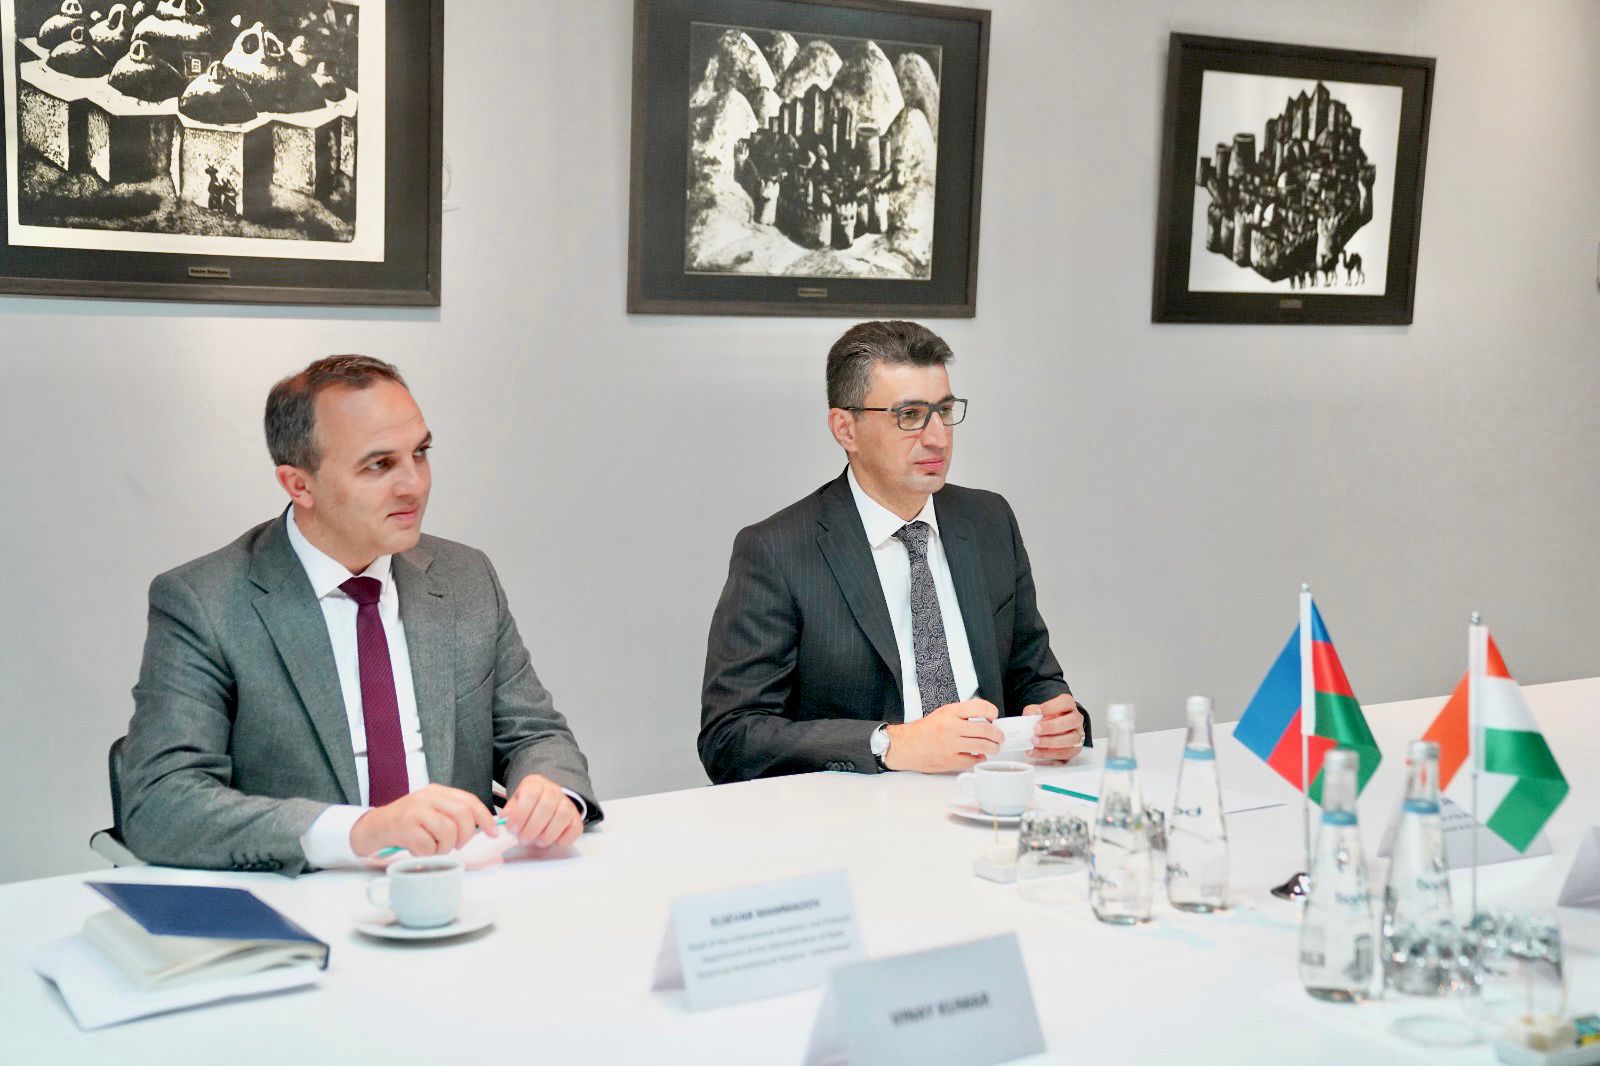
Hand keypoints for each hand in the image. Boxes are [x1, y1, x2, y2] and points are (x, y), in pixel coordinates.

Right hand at [349, 784, 498, 857]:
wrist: (374, 826)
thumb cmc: (408, 822)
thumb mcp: (431, 810)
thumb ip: (453, 814)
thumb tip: (482, 827)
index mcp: (437, 791)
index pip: (469, 801)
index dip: (485, 818)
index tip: (493, 832)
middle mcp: (427, 797)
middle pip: (462, 817)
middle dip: (464, 836)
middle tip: (456, 845)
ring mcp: (416, 811)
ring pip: (448, 833)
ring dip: (443, 848)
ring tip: (431, 846)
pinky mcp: (405, 827)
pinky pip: (429, 846)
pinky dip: (427, 853)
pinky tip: (417, 848)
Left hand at [501, 775, 582, 849]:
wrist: (548, 798)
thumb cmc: (530, 803)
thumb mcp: (516, 801)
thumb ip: (510, 809)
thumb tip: (505, 817)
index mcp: (536, 784)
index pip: (530, 794)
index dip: (520, 813)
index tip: (512, 828)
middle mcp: (554, 791)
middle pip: (547, 806)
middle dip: (532, 828)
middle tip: (523, 839)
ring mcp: (568, 804)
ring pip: (563, 816)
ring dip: (548, 834)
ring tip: (537, 842)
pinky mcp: (576, 818)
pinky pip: (575, 828)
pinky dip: (564, 839)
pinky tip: (553, 842)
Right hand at [883, 699, 1002, 772]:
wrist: (906, 746)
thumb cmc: (923, 730)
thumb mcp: (942, 713)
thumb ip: (962, 714)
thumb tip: (983, 717)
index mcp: (950, 712)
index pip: (979, 707)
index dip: (991, 712)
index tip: (994, 716)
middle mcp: (952, 727)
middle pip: (985, 730)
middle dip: (998, 734)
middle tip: (1000, 736)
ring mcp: (951, 745)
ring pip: (983, 746)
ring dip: (993, 748)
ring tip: (994, 747)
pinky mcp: (950, 761)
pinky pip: (973, 760)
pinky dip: (980, 758)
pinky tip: (980, 756)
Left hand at [1025, 693, 1084, 764]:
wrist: (1049, 730)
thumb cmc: (1044, 719)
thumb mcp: (1035, 711)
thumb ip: (1032, 713)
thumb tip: (1030, 718)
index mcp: (1068, 706)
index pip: (1066, 702)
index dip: (1053, 706)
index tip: (1039, 711)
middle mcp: (1076, 719)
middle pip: (1072, 720)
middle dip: (1052, 726)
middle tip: (1036, 729)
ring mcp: (1077, 734)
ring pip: (1071, 739)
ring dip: (1051, 742)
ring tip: (1035, 742)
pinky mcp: (1074, 750)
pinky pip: (1065, 753)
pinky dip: (1048, 754)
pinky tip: (1035, 751)